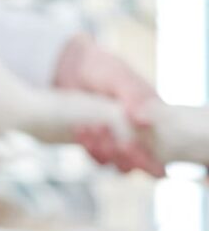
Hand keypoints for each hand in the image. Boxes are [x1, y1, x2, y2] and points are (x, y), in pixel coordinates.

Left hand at [53, 34, 163, 175]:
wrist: (71, 66)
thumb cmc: (102, 68)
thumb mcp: (119, 77)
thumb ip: (134, 95)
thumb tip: (145, 122)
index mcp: (153, 121)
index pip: (158, 155)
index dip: (147, 160)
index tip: (128, 144)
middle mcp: (138, 136)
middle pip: (136, 164)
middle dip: (122, 156)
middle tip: (106, 132)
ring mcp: (116, 140)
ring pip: (115, 163)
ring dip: (103, 150)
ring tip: (90, 126)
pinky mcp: (96, 142)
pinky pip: (95, 156)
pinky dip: (88, 146)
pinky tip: (80, 129)